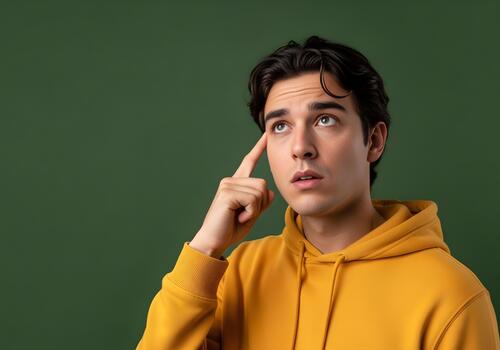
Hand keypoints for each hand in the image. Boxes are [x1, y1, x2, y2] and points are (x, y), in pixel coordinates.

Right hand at [189, 132, 274, 257]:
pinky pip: (252, 200)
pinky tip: (238, 217)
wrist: (213, 242)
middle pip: (263, 184)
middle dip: (260, 204)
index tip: (266, 134)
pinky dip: (250, 212)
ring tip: (240, 216)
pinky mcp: (227, 193)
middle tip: (245, 215)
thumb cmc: (230, 230)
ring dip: (255, 210)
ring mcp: (228, 185)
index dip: (258, 148)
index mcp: (236, 184)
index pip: (249, 161)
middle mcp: (231, 180)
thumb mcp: (251, 215)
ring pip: (260, 192)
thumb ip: (261, 203)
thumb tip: (270, 193)